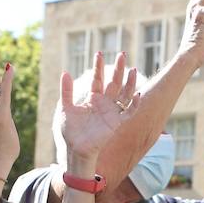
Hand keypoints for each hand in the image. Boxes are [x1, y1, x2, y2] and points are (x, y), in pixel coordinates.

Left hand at [56, 51, 140, 169]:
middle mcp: (104, 103)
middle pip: (114, 82)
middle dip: (118, 69)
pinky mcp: (117, 124)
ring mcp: (112, 113)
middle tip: (122, 54)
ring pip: (124, 94)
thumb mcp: (65, 109)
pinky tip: (138, 94)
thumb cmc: (70, 131)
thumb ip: (66, 92)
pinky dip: (134, 104)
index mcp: (92, 99)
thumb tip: (65, 72)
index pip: (98, 79)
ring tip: (133, 69)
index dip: (99, 67)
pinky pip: (129, 112)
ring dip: (129, 83)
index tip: (99, 53)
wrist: (76, 149)